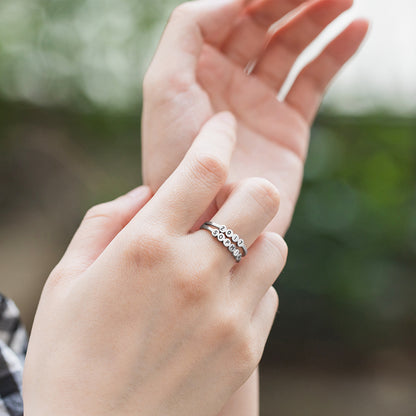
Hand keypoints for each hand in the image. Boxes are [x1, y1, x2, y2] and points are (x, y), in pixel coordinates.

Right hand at [23, 113, 286, 415]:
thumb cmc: (70, 354)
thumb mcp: (68, 277)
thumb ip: (107, 220)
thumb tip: (150, 191)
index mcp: (145, 246)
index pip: (202, 167)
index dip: (216, 135)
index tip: (222, 126)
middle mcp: (193, 273)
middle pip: (261, 199)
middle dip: (249, 189)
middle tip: (229, 200)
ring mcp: (227, 314)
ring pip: (275, 246)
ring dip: (254, 239)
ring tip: (224, 255)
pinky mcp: (246, 349)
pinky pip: (269, 295)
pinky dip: (251, 285)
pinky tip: (222, 301)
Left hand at [142, 0, 368, 233]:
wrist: (205, 218)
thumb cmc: (174, 156)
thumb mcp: (164, 86)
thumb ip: (188, 30)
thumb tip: (234, 1)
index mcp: (198, 67)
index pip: (232, 14)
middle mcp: (229, 81)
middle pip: (265, 24)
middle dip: (294, 0)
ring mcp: (260, 103)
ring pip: (292, 47)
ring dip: (319, 17)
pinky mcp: (286, 126)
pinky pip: (313, 80)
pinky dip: (336, 53)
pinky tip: (356, 28)